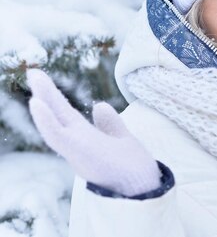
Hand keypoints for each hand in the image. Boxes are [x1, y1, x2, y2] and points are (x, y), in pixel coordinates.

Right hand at [27, 69, 160, 196]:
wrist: (142, 186)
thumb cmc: (132, 169)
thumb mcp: (121, 139)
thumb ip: (109, 124)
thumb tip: (99, 105)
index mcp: (86, 138)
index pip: (66, 114)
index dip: (55, 97)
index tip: (43, 79)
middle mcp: (77, 143)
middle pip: (58, 113)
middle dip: (45, 92)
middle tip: (33, 71)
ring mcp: (75, 148)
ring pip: (53, 121)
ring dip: (43, 99)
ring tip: (34, 77)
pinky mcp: (78, 153)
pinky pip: (57, 135)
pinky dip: (46, 120)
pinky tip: (36, 102)